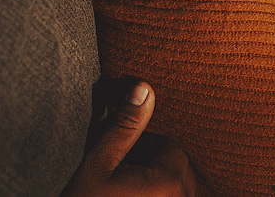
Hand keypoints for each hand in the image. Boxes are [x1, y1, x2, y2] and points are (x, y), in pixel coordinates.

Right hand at [62, 82, 195, 196]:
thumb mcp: (99, 162)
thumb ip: (125, 125)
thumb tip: (144, 87)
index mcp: (170, 182)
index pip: (170, 146)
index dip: (142, 145)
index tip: (118, 158)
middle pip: (176, 166)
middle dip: (152, 164)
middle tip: (119, 175)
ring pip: (174, 185)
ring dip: (154, 182)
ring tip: (122, 189)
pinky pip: (171, 195)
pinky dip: (156, 193)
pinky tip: (129, 196)